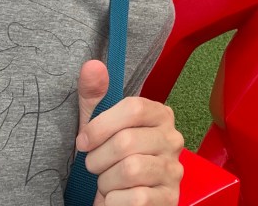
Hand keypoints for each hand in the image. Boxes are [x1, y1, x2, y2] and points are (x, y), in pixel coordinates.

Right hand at [0, 22, 87, 148]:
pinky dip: (5, 128)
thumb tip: (13, 28)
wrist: (70, 62)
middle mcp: (10, 77)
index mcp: (12, 59)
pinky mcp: (25, 104)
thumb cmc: (54, 48)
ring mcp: (16, 92)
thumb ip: (29, 36)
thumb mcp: (44, 39)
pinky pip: (13, 116)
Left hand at [75, 60, 183, 204]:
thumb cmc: (109, 159)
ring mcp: (174, 170)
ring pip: (131, 170)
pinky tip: (117, 198)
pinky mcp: (169, 199)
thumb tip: (91, 66)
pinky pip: (136, 199)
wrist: (120, 199)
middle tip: (95, 167)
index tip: (84, 141)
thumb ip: (94, 96)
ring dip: (106, 182)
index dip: (101, 126)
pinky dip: (114, 202)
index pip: (133, 108)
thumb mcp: (98, 127)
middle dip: (98, 160)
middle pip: (127, 141)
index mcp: (159, 115)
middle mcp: (173, 140)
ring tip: (108, 183)